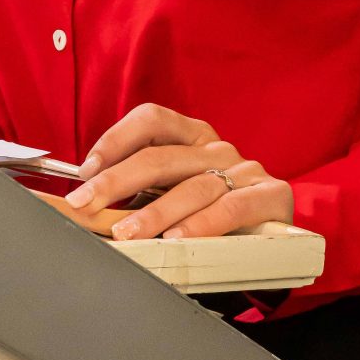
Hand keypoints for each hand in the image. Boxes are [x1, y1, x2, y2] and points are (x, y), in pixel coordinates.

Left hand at [64, 102, 294, 240]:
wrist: (274, 240)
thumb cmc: (211, 215)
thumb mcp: (172, 195)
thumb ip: (138, 194)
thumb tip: (88, 205)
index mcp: (192, 137)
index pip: (151, 119)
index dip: (115, 140)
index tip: (86, 171)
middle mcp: (217, 148)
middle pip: (161, 156)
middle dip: (116, 181)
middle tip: (86, 204)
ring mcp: (245, 170)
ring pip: (192, 187)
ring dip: (153, 212)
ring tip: (125, 232)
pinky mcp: (270, 195)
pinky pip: (230, 208)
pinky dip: (200, 224)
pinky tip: (176, 238)